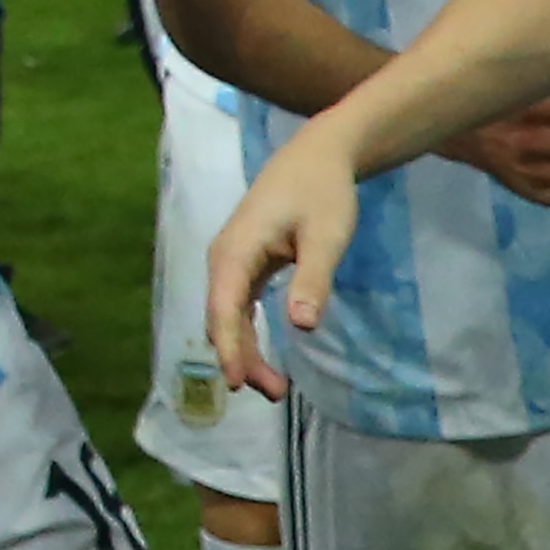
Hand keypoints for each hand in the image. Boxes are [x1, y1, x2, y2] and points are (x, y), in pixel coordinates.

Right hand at [206, 121, 366, 398]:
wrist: (318, 156)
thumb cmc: (323, 192)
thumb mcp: (326, 236)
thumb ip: (313, 279)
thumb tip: (302, 327)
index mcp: (236, 251)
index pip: (224, 309)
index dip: (229, 349)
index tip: (237, 383)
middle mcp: (223, 258)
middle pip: (223, 319)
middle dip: (241, 359)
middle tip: (275, 393)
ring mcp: (231, 261)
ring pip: (228, 315)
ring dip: (244, 350)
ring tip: (273, 386)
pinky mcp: (244, 263)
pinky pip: (237, 305)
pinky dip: (247, 332)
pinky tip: (261, 356)